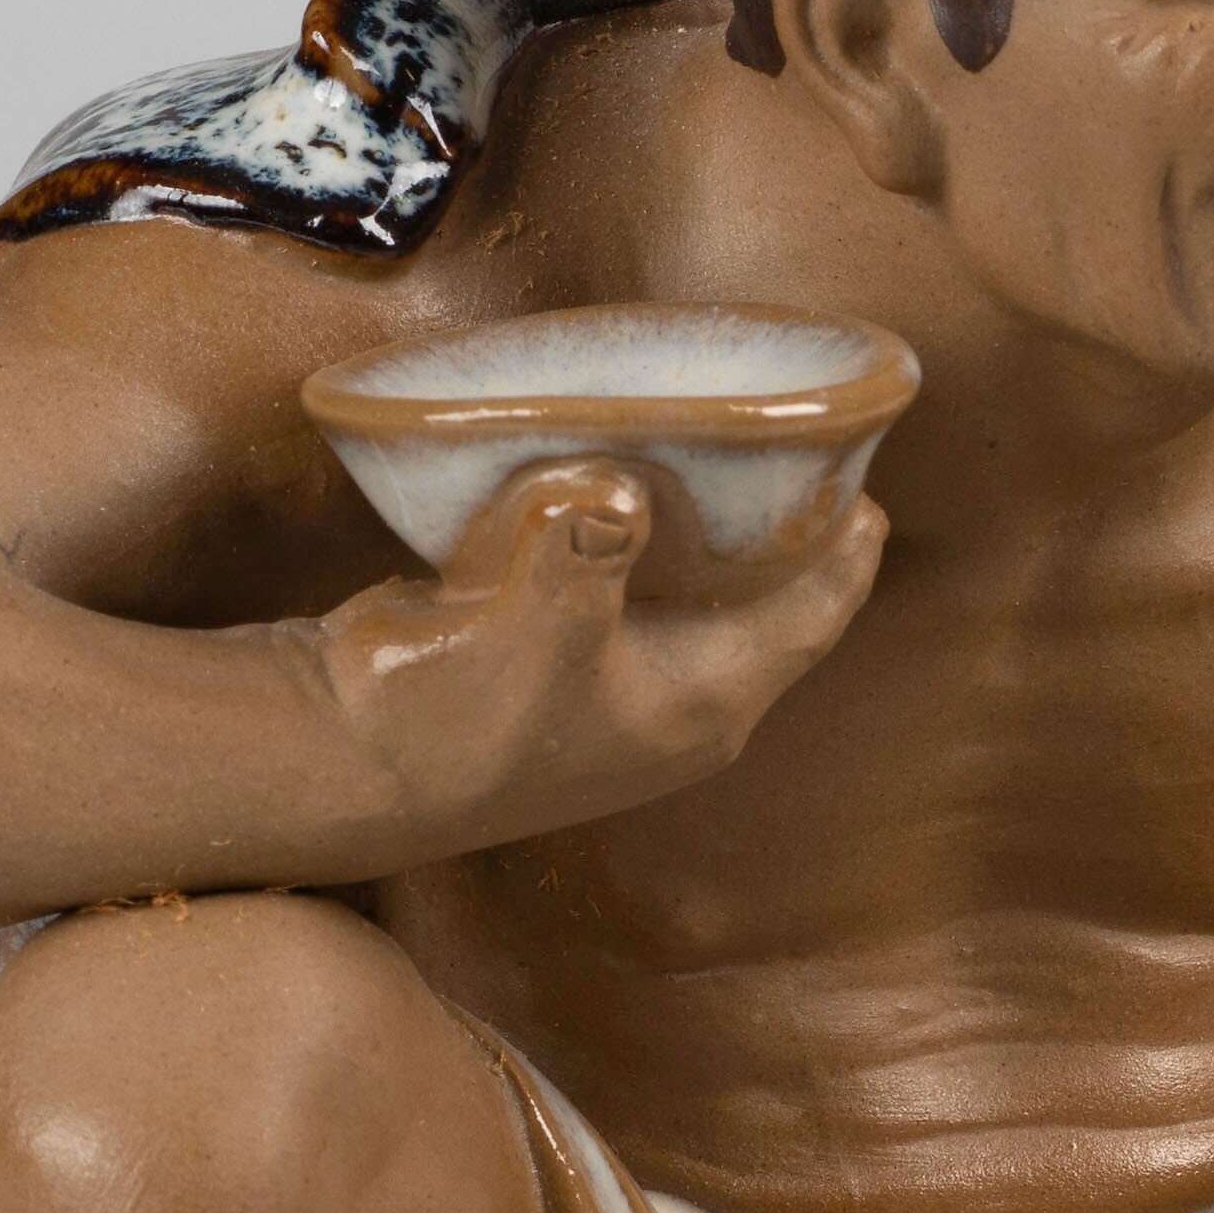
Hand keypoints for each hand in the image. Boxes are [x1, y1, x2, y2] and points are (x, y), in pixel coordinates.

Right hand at [311, 457, 884, 864]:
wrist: (345, 768)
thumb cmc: (451, 719)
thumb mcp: (527, 627)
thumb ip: (583, 549)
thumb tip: (618, 490)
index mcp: (705, 703)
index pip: (812, 619)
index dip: (848, 551)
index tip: (868, 478)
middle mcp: (678, 707)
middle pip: (765, 609)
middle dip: (781, 533)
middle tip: (791, 444)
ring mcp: (620, 696)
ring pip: (696, 601)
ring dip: (705, 536)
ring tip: (712, 451)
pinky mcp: (563, 673)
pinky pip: (631, 596)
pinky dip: (637, 543)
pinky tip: (616, 485)